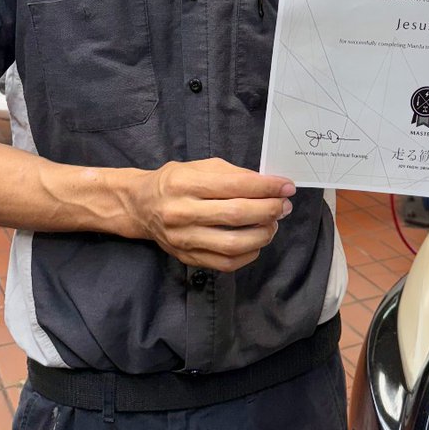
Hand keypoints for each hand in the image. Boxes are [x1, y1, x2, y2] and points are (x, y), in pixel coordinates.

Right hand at [130, 157, 295, 272]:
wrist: (141, 206)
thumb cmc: (175, 182)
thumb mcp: (200, 166)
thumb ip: (232, 174)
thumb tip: (268, 184)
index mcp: (185, 183)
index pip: (234, 185)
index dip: (266, 187)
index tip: (287, 186)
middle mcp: (182, 212)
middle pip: (236, 215)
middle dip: (269, 209)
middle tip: (284, 205)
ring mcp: (184, 239)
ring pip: (233, 244)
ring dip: (262, 234)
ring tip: (273, 223)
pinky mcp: (187, 257)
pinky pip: (225, 263)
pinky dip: (249, 254)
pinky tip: (257, 241)